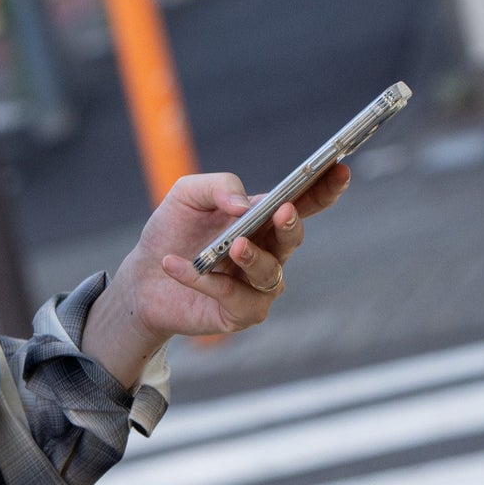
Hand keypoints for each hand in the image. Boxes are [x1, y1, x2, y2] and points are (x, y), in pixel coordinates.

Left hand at [81, 163, 351, 383]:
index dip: (326, 188)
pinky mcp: (239, 314)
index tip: (340, 170)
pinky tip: (175, 265)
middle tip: (282, 211)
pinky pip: (231, 297)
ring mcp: (258, 286)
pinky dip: (204, 280)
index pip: (304, 203)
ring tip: (234, 246)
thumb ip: (217, 187)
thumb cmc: (172, 232)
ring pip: (269, 274)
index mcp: (265, 219)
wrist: (143, 278)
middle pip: (293, 238)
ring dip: (254, 258)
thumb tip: (243, 205)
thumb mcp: (187, 196)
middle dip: (291, 225)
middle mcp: (270, 252)